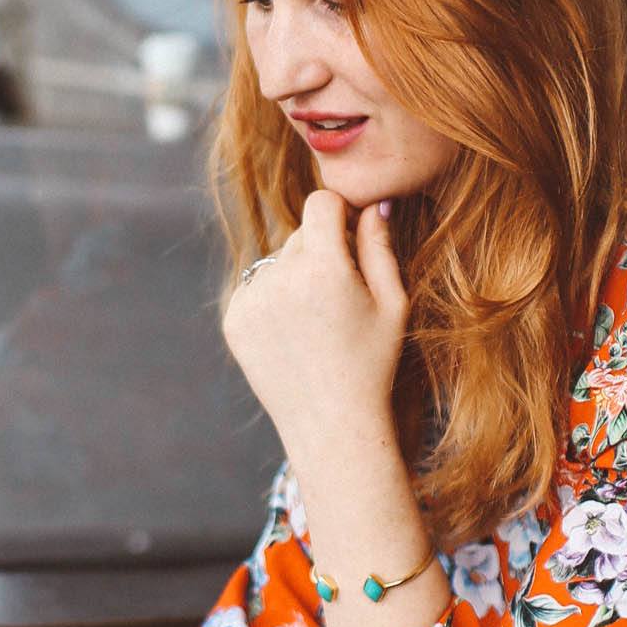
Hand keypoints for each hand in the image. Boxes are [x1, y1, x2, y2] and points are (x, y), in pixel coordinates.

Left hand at [222, 189, 406, 459]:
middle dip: (322, 250)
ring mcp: (251, 300)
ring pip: (277, 260)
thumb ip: (380, 246)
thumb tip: (373, 203)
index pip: (322, 203)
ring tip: (318, 321)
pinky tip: (295, 333)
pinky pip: (256, 287)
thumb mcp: (392, 303)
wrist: (331, 424)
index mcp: (323, 268)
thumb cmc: (372, 362)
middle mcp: (280, 278)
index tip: (351, 235)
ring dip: (296, 274)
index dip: (341, 213)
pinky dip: (273, 299)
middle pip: (301, 233)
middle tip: (342, 295)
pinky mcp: (233, 320)